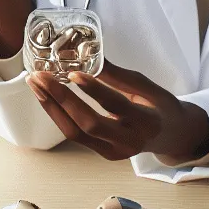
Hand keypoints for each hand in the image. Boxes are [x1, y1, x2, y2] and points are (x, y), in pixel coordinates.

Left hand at [26, 61, 208, 162]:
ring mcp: (113, 152)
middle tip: (40, 76)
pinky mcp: (102, 154)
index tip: (73, 73)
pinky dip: (58, 114)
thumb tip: (90, 55)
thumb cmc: (162, 106)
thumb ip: (118, 75)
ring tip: (35, 83)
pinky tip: (46, 96)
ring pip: (75, 133)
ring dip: (52, 107)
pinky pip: (75, 135)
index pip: (116, 106)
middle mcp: (128, 142)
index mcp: (146, 122)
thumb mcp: (147, 86)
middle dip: (60, 99)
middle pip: (88, 124)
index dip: (94, 90)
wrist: (172, 136)